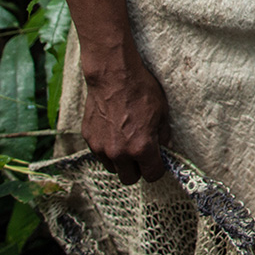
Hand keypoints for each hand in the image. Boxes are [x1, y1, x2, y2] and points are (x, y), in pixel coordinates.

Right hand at [79, 44, 171, 184]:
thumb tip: (165, 148)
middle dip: (137, 169)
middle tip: (141, 154)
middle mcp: (120, 153)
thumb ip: (164, 135)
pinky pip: (100, 153)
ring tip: (125, 141)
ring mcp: (102, 148)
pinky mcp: (89, 140)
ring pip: (113, 168)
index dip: (157, 168)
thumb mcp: (162, 112)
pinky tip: (113, 131)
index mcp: (142, 147)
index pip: (152, 175)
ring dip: (120, 161)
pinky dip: (107, 148)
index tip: (157, 161)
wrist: (113, 75)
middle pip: (130, 178)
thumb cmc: (141, 90)